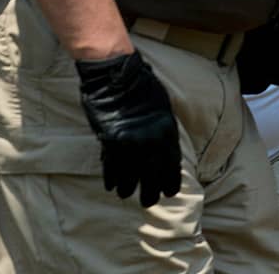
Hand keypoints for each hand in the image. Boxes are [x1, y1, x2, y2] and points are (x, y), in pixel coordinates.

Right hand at [76, 51, 181, 206]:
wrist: (116, 76)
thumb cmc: (143, 88)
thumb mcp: (163, 109)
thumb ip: (164, 132)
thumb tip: (165, 152)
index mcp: (165, 131)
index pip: (171, 164)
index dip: (170, 180)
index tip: (170, 192)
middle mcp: (148, 140)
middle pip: (151, 174)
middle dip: (150, 191)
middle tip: (148, 202)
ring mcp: (127, 142)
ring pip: (128, 174)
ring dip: (128, 188)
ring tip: (127, 196)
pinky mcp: (108, 140)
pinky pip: (111, 165)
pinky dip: (111, 177)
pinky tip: (112, 186)